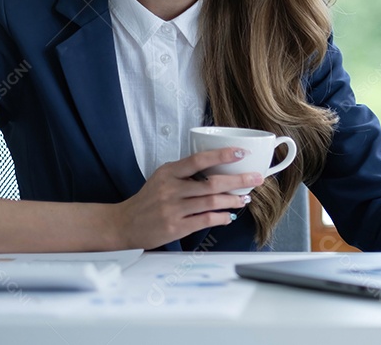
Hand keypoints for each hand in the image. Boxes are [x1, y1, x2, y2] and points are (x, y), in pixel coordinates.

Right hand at [111, 147, 264, 248]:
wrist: (124, 223)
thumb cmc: (148, 199)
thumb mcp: (162, 177)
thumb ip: (186, 172)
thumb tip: (219, 167)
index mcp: (169, 172)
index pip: (199, 160)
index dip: (222, 155)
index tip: (241, 153)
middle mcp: (171, 189)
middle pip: (211, 182)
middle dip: (238, 180)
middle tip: (256, 178)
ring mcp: (173, 209)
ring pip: (211, 202)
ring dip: (233, 200)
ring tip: (245, 198)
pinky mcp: (175, 227)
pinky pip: (205, 220)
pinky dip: (221, 217)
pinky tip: (229, 216)